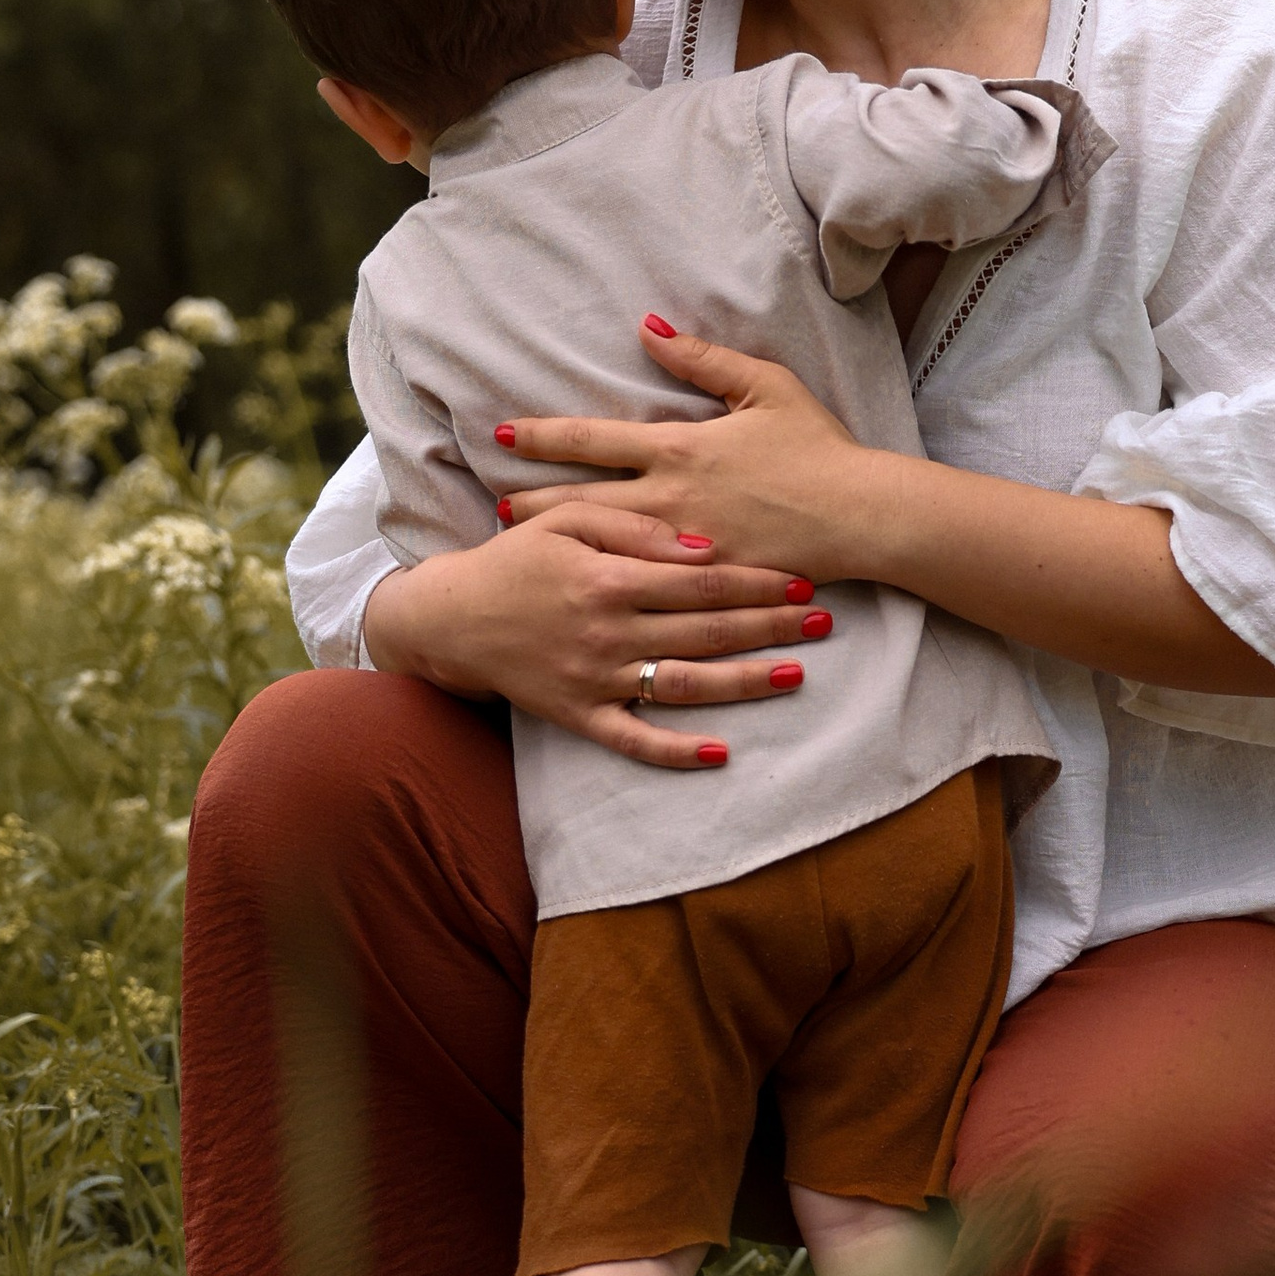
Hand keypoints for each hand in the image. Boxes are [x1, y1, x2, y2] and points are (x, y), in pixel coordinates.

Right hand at [361, 497, 828, 767]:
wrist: (451, 618)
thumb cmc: (516, 558)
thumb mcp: (566, 521)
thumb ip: (635, 525)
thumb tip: (704, 546)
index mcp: (609, 579)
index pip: (702, 581)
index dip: (757, 581)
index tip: (802, 579)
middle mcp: (608, 632)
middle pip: (707, 631)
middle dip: (770, 627)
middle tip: (823, 622)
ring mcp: (595, 679)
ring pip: (685, 685)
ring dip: (745, 682)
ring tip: (797, 674)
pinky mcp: (579, 716)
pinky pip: (634, 740)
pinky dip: (676, 752)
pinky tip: (722, 754)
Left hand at [495, 326, 895, 582]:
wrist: (860, 516)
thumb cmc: (818, 448)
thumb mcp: (765, 386)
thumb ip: (702, 358)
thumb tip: (648, 328)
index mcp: (678, 448)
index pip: (590, 439)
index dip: (541, 436)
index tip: (502, 435)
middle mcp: (667, 499)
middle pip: (578, 500)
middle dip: (531, 501)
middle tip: (495, 507)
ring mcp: (681, 548)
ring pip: (600, 546)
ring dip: (557, 542)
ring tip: (522, 543)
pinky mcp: (702, 587)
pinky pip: (639, 586)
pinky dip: (604, 582)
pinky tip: (583, 586)